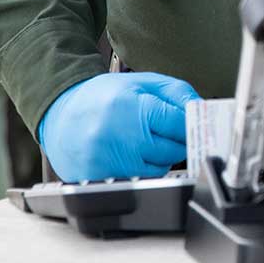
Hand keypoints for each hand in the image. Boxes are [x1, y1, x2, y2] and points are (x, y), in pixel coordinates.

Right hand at [37, 72, 199, 180]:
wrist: (60, 116)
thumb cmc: (102, 98)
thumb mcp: (142, 82)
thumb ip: (178, 93)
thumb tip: (204, 110)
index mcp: (131, 108)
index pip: (180, 124)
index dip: (193, 124)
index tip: (199, 123)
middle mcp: (119, 138)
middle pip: (174, 149)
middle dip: (178, 140)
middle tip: (167, 130)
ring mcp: (108, 163)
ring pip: (161, 168)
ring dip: (162, 156)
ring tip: (145, 139)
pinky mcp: (101, 180)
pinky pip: (141, 180)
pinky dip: (144, 169)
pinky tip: (131, 153)